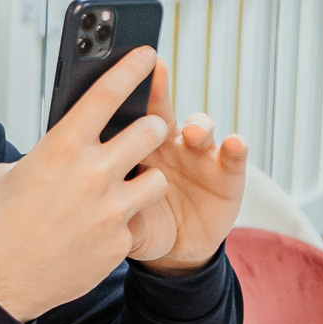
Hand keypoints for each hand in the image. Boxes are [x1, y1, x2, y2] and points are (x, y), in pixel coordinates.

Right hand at [0, 47, 173, 321]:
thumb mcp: (8, 174)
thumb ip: (43, 155)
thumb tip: (60, 148)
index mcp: (61, 147)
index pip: (107, 94)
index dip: (132, 68)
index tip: (149, 54)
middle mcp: (92, 173)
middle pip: (150, 131)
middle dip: (152, 130)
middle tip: (146, 134)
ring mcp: (110, 209)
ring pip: (158, 179)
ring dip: (146, 181)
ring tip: (129, 189)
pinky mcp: (119, 241)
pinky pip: (137, 222)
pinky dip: (124, 225)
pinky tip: (100, 232)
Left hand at [125, 59, 248, 274]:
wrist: (176, 249)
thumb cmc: (143, 223)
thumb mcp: (123, 216)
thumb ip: (110, 207)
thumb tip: (87, 203)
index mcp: (138, 149)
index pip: (129, 116)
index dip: (125, 95)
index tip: (118, 74)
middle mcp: (171, 144)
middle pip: (163, 112)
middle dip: (160, 93)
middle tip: (155, 77)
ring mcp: (201, 156)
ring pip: (200, 129)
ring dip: (198, 125)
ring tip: (193, 130)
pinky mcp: (228, 174)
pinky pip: (233, 157)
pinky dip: (235, 147)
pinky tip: (234, 143)